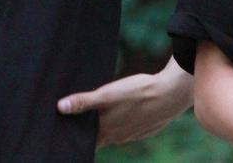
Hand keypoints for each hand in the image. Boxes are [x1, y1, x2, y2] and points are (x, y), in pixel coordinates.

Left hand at [57, 57, 192, 146]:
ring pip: (114, 133)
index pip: (88, 141)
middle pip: (100, 137)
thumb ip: (84, 102)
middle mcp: (120, 136)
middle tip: (78, 118)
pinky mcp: (145, 128)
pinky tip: (120, 111)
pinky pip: (128, 128)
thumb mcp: (107, 94)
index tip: (66, 132)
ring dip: (106, 126)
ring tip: (97, 113)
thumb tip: (60, 108)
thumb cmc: (138, 92)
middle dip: (89, 131)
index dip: (76, 136)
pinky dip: (121, 122)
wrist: (172, 93)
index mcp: (108, 130)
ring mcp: (134, 133)